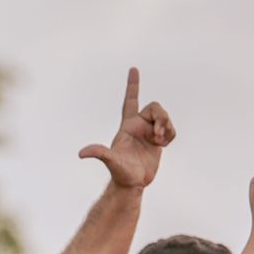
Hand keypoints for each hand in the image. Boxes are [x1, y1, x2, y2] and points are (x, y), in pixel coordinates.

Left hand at [78, 67, 175, 188]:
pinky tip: (163, 145)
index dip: (132, 85)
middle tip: (158, 135)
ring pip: (165, 118)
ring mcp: (150, 132)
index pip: (130, 100)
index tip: (133, 69)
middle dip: (161, 119)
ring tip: (160, 142)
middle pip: (155, 107)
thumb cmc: (120, 173)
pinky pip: (171, 130)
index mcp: (128, 125)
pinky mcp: (159, 140)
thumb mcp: (111, 161)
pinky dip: (171, 135)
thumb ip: (100, 153)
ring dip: (167, 128)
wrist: (132, 184)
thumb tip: (82, 153)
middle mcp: (139, 125)